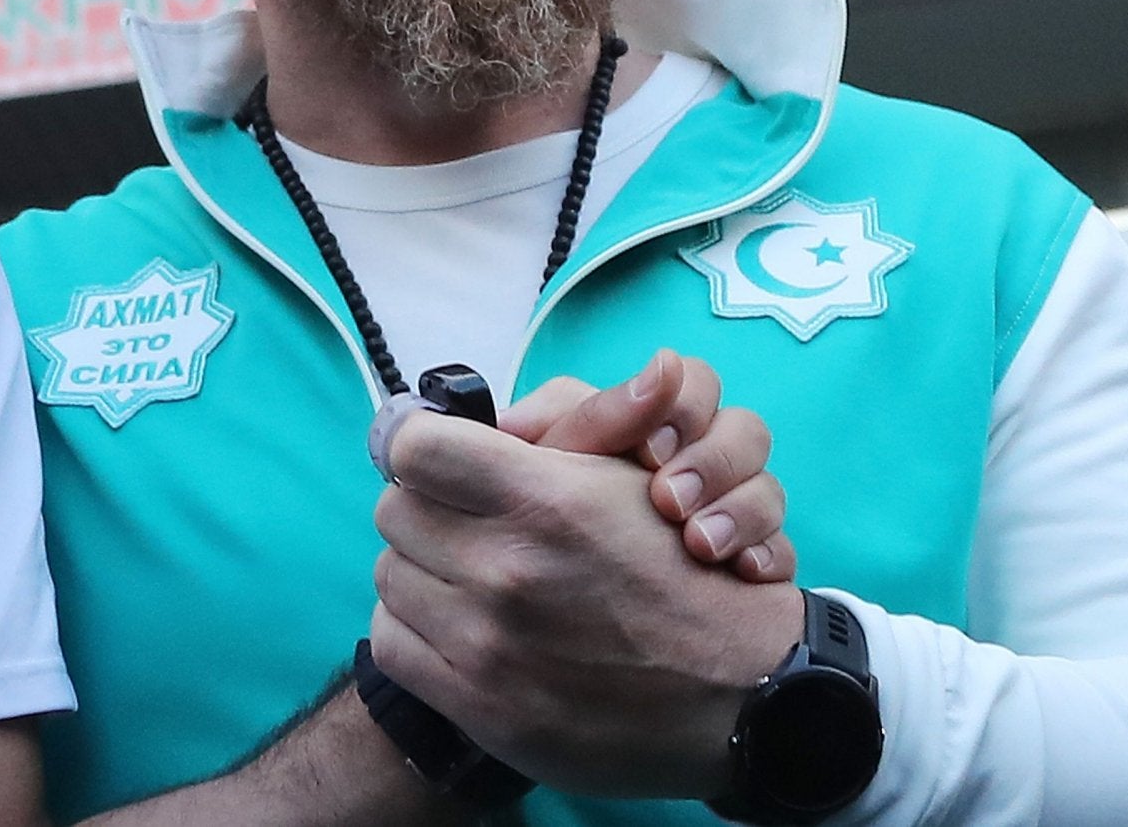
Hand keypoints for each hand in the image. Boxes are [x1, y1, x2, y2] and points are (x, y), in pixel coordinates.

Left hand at [370, 406, 803, 799]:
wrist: (737, 694)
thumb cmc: (682, 572)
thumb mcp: (624, 477)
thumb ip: (545, 432)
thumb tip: (451, 421)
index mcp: (545, 501)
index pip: (414, 448)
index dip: (421, 447)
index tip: (435, 461)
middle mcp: (509, 569)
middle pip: (395, 510)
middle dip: (427, 508)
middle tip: (464, 523)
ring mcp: (489, 644)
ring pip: (390, 574)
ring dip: (423, 570)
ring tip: (469, 576)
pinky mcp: (479, 705)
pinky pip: (391, 643)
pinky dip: (417, 631)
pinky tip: (458, 627)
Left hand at [499, 350, 793, 582]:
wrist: (564, 592)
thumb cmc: (551, 508)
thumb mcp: (551, 459)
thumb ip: (585, 414)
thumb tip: (656, 368)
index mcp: (658, 420)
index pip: (697, 382)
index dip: (684, 408)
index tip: (649, 452)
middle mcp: (705, 456)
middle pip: (747, 431)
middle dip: (713, 463)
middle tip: (670, 501)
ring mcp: (734, 507)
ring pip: (769, 490)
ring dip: (739, 512)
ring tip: (699, 545)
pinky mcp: (751, 559)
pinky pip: (782, 550)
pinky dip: (766, 557)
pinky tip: (740, 571)